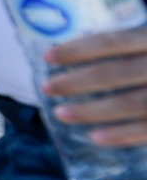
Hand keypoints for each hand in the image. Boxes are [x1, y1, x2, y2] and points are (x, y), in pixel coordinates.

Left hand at [43, 27, 146, 145]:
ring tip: (61, 114)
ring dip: (93, 111)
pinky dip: (124, 135)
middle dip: (77, 81)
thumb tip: (84, 48)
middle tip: (47, 88)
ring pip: (132, 103)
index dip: (78, 49)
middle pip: (116, 73)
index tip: (47, 56)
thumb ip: (133, 44)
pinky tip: (96, 138)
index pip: (114, 42)